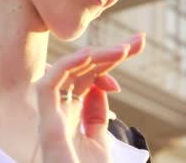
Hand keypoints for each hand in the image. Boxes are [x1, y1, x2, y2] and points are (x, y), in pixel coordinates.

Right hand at [35, 34, 144, 162]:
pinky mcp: (47, 126)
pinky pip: (48, 85)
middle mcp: (57, 115)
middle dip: (109, 54)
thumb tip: (102, 89)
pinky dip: (67, 66)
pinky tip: (90, 55)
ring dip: (95, 57)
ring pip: (66, 73)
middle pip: (80, 73)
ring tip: (122, 50)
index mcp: (68, 119)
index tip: (135, 49)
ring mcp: (51, 119)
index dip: (109, 62)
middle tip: (138, 42)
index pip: (87, 80)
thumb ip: (96, 117)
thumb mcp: (98, 144)